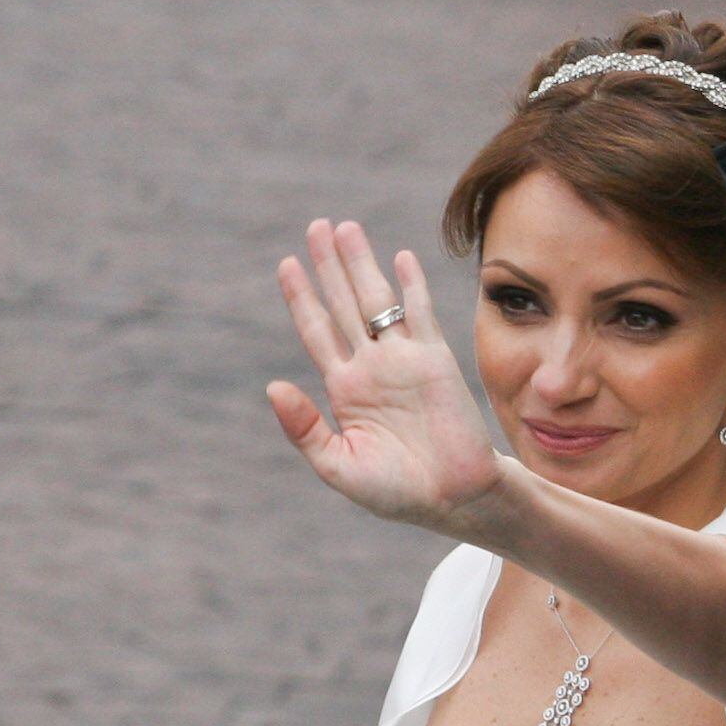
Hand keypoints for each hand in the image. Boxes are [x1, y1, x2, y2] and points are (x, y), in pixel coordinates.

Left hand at [267, 220, 504, 532]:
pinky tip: (400, 257)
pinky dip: (412, 286)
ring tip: (345, 228)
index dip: (301, 297)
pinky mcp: (436, 361)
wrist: (453, 499)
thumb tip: (272, 387)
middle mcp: (371, 366)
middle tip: (316, 226)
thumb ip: (305, 428)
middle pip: (344, 303)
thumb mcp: (338, 466)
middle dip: (329, 265)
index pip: (316, 330)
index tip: (287, 264)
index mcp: (344, 388)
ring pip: (378, 300)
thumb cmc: (394, 491)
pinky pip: (421, 315)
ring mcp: (403, 360)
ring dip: (362, 264)